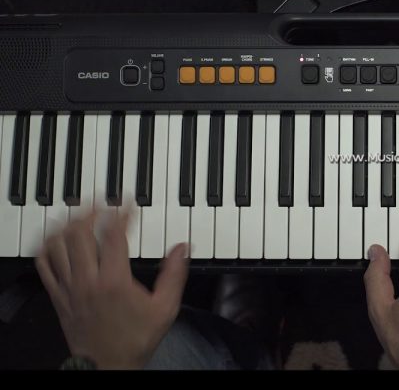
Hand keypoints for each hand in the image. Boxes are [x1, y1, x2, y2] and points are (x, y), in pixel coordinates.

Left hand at [35, 210, 189, 368]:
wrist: (108, 366)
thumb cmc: (136, 339)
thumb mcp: (165, 308)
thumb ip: (174, 275)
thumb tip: (182, 247)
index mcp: (114, 281)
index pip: (113, 234)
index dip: (121, 213)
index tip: (129, 204)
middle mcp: (87, 281)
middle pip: (80, 233)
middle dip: (91, 211)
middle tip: (103, 202)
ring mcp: (69, 288)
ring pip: (58, 244)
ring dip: (68, 223)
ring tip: (80, 213)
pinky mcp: (58, 296)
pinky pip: (44, 264)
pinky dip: (49, 245)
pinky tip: (57, 236)